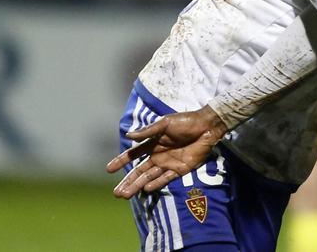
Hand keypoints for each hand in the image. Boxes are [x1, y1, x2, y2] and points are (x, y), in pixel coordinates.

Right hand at [106, 106, 228, 198]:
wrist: (207, 126)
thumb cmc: (186, 122)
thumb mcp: (165, 123)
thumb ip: (148, 131)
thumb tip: (128, 135)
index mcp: (153, 143)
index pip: (134, 154)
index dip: (121, 161)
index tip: (109, 170)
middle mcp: (158, 155)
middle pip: (139, 171)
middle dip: (128, 181)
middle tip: (116, 193)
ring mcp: (169, 163)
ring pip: (149, 177)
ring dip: (137, 186)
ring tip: (125, 195)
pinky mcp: (180, 169)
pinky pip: (166, 178)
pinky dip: (156, 184)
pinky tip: (146, 189)